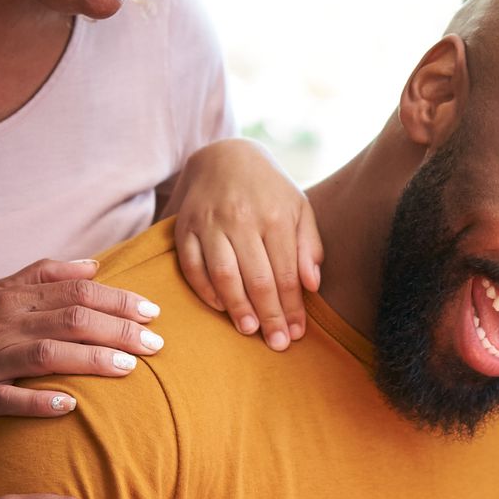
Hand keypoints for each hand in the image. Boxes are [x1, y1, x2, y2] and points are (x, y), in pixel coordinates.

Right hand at [0, 258, 162, 435]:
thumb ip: (44, 275)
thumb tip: (94, 265)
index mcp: (12, 298)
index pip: (75, 291)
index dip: (117, 300)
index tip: (152, 312)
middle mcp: (2, 324)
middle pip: (70, 319)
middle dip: (118, 330)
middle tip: (155, 344)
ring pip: (46, 355)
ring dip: (91, 360)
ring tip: (128, 368)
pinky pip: (9, 399)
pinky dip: (40, 401)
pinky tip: (70, 407)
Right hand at [172, 139, 322, 350]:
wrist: (225, 154)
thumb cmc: (270, 190)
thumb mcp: (299, 209)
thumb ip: (308, 246)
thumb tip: (313, 286)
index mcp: (276, 216)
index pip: (286, 274)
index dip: (293, 308)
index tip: (297, 333)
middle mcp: (241, 219)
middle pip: (257, 279)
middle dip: (269, 316)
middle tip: (277, 344)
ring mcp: (210, 223)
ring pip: (224, 275)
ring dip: (237, 308)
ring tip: (249, 331)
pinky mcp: (185, 227)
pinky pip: (192, 266)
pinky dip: (205, 290)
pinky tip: (221, 308)